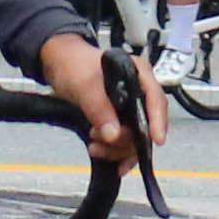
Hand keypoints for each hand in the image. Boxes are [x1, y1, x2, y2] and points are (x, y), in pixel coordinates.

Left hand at [37, 30, 151, 164]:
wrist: (61, 66)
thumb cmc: (75, 64)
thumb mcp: (84, 84)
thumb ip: (98, 107)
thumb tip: (114, 133)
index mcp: (138, 74)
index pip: (156, 100)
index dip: (158, 121)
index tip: (156, 139)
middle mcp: (139, 92)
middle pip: (146, 124)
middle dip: (126, 138)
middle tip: (102, 138)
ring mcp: (131, 109)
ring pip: (136, 138)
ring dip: (116, 148)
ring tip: (95, 145)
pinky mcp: (121, 121)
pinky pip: (126, 143)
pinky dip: (115, 152)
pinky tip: (103, 153)